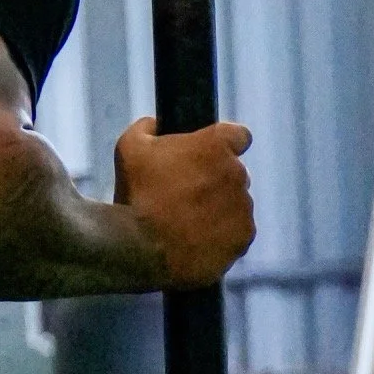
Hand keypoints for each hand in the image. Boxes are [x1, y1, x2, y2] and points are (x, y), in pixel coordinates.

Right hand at [112, 115, 254, 289]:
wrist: (142, 249)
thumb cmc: (136, 195)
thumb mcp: (129, 147)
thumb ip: (147, 127)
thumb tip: (156, 124)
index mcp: (215, 146)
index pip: (239, 135)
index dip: (225, 144)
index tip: (210, 155)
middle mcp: (237, 174)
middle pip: (234, 174)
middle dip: (215, 181)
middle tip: (185, 195)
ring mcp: (243, 208)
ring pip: (236, 204)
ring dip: (219, 209)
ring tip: (187, 223)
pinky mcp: (243, 238)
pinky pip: (237, 233)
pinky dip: (222, 236)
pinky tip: (196, 241)